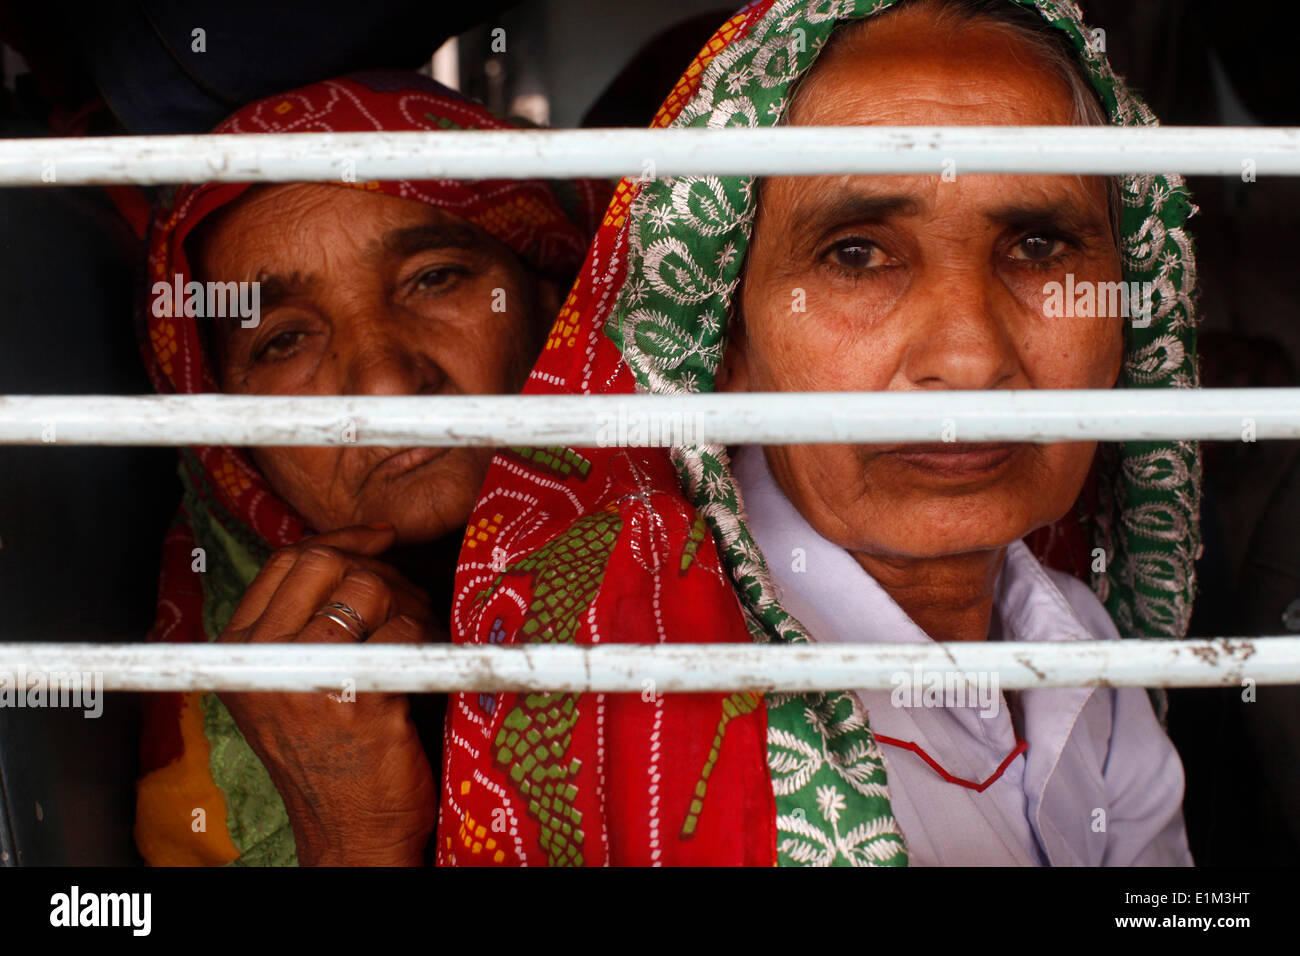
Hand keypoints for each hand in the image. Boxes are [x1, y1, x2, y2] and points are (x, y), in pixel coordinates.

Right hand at [216, 525, 440, 865]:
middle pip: (326, 563)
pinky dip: (426, 639)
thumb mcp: (294, 684)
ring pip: (368, 588)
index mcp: (238, 653)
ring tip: (419, 637)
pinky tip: (427, 666)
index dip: (341, 541)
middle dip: (379, 570)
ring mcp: (305, 678)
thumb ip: (306, 620)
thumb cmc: (333, 754)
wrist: (351, 831)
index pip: (287, 561)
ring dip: (409, 603)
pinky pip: (402, 630)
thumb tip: (361, 546)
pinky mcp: (356, 696)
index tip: (380, 541)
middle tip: (406, 600)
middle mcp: (262, 661)